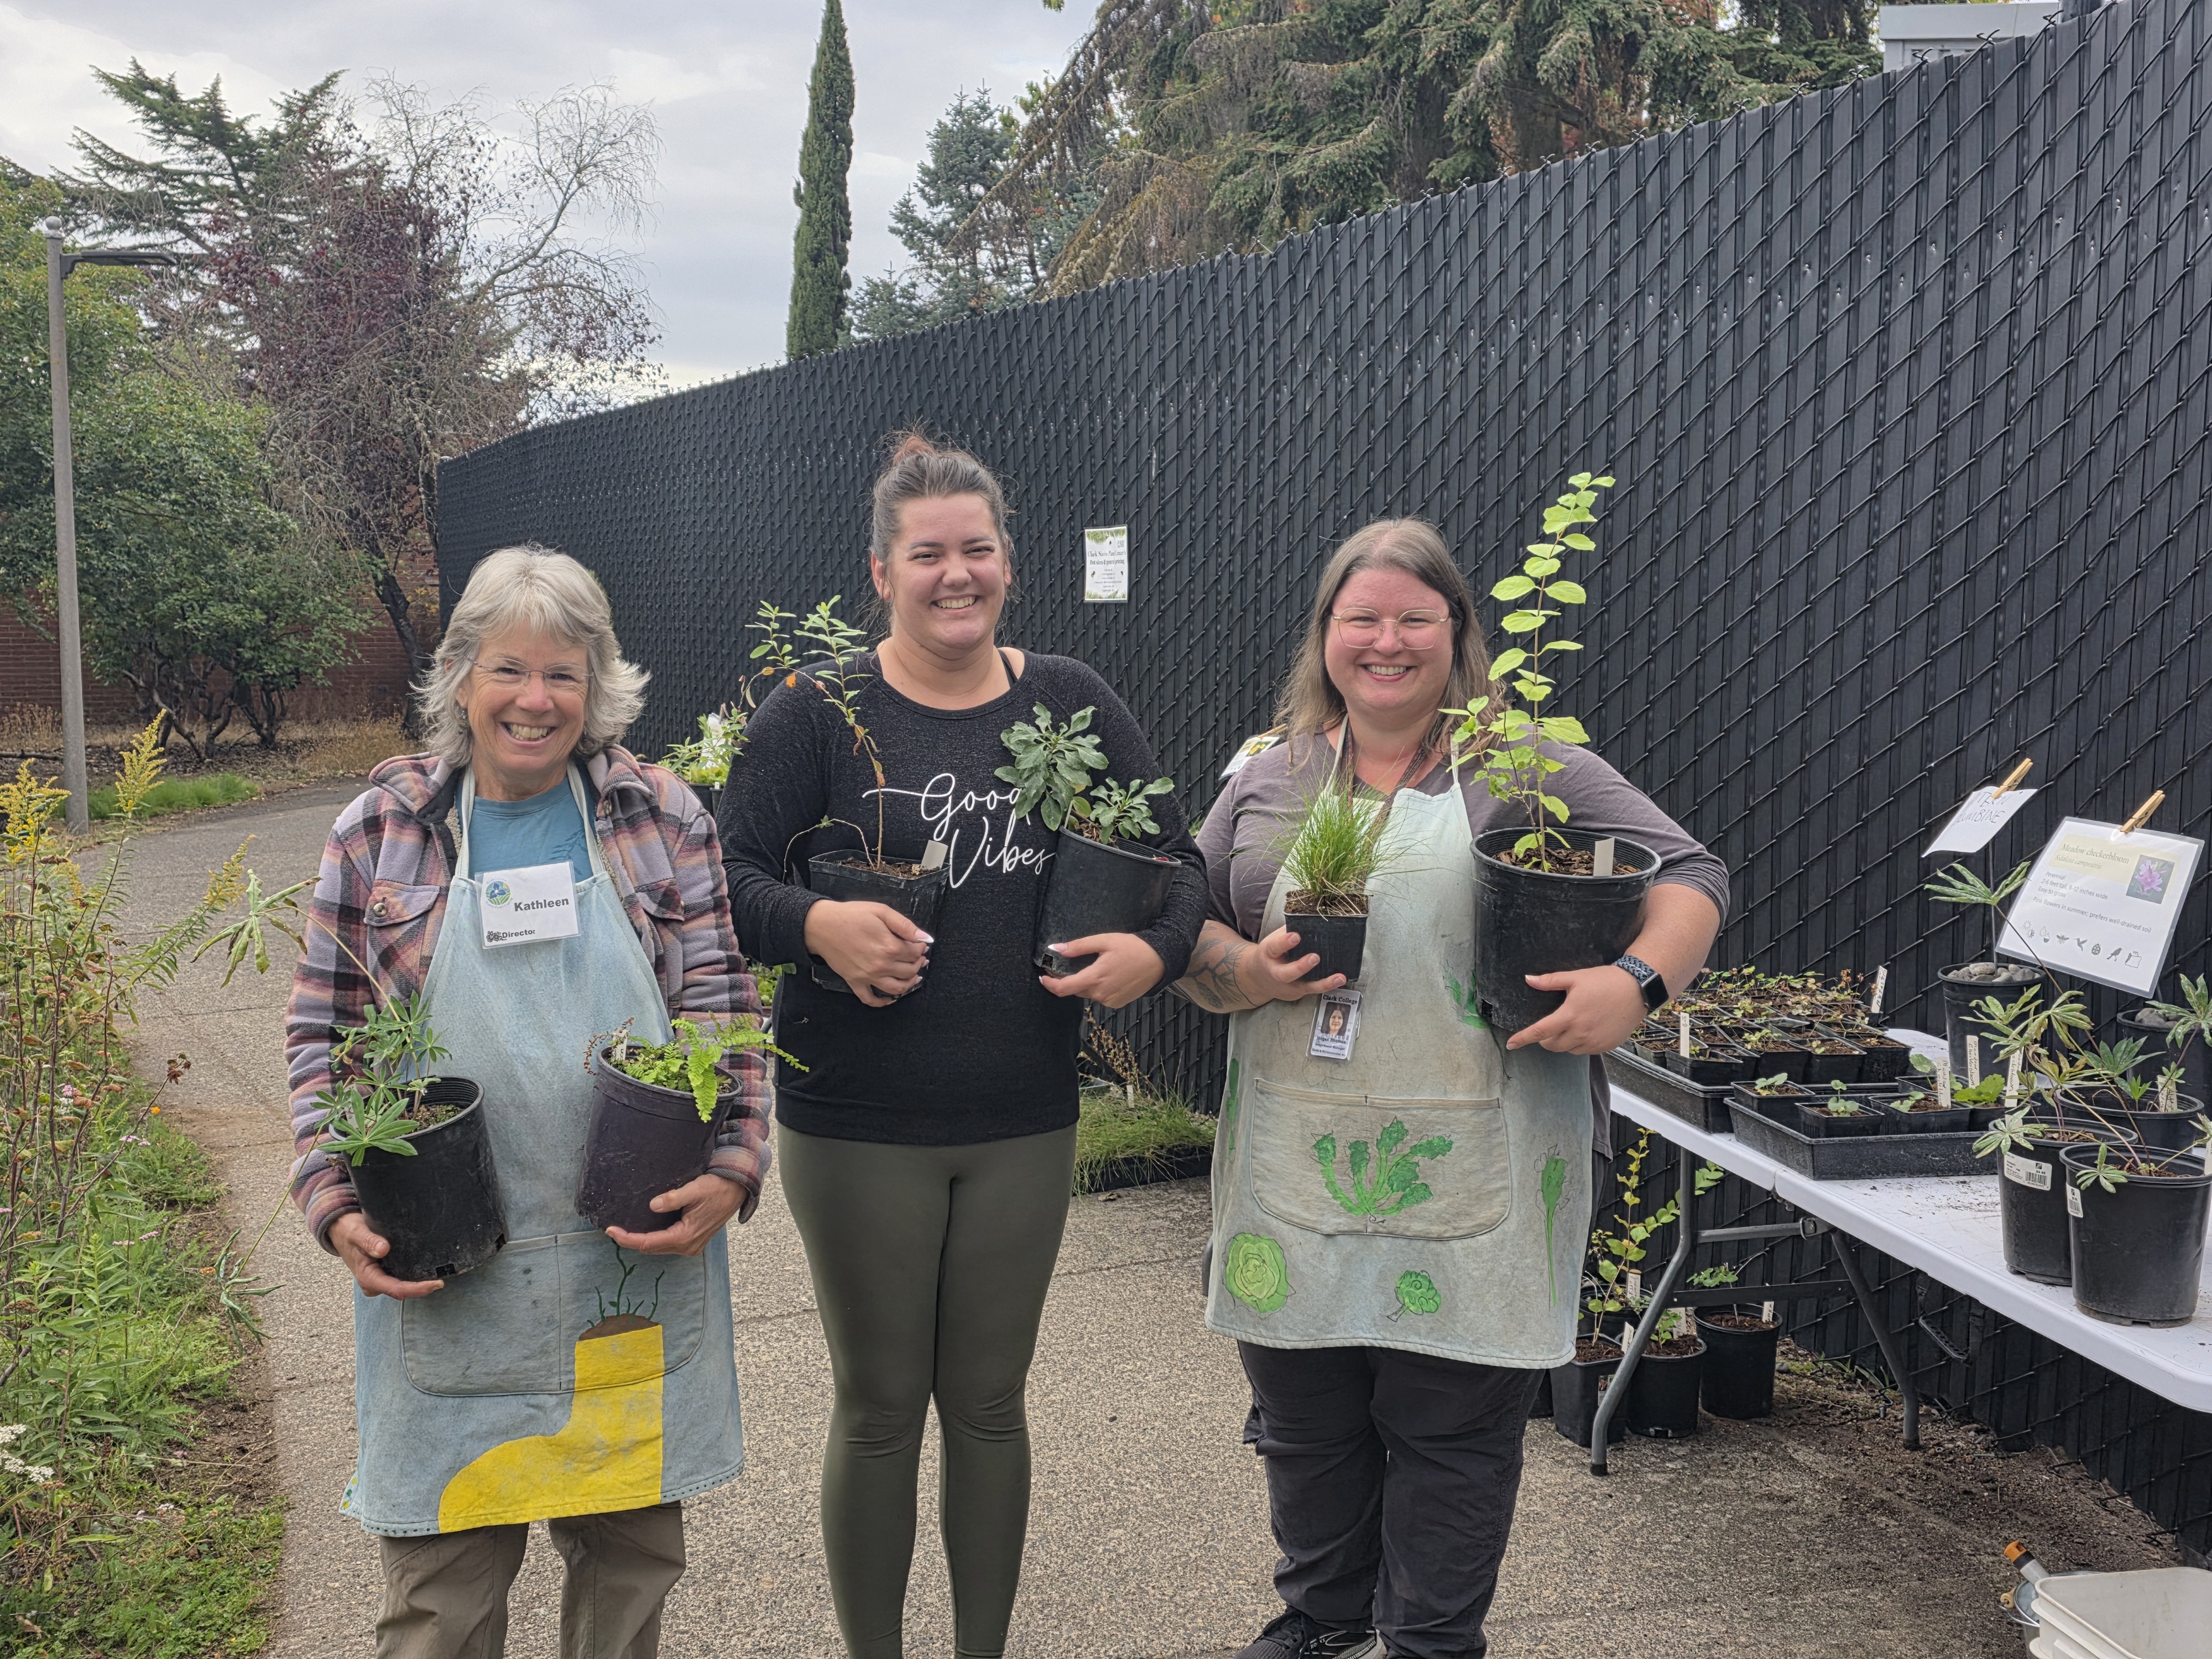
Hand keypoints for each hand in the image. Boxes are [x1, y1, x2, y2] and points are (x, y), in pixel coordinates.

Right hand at [329, 1210, 442, 1298]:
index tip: (436, 1283)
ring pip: (403, 1285)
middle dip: (422, 1287)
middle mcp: (374, 1282)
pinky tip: (428, 1267)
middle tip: (443, 1279)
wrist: (340, 1229)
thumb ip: (369, 1241)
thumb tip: (383, 1249)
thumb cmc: (348, 1231)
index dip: (417, 1289)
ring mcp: (379, 1278)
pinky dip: (414, 1275)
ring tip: (440, 1273)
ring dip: (419, 1282)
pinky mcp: (384, 1272)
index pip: (396, 1289)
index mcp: (367, 1277)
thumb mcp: (356, 1232)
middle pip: (402, 1290)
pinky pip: (401, 1277)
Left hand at [605, 1172, 745, 1255]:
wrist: (737, 1190)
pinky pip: (667, 1244)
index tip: (610, 1230)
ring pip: (658, 1248)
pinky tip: (644, 1230)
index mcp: (685, 1236)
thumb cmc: (717, 1188)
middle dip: (630, 1240)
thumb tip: (652, 1205)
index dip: (627, 1238)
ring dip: (641, 1241)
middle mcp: (687, 1246)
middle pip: (651, 1248)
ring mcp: (691, 1246)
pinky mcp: (692, 1241)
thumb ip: (672, 1198)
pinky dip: (653, 1239)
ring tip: (624, 1230)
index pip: (648, 1242)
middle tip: (613, 1229)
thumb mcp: (695, 1189)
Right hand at [804, 899, 929, 1006]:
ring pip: (896, 988)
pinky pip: (870, 999)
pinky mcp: (855, 982)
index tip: (920, 944)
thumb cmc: (851, 915)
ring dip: (909, 984)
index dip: (921, 948)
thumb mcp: (880, 911)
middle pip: (909, 971)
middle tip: (919, 958)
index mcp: (889, 946)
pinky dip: (882, 1002)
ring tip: (914, 976)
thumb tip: (925, 938)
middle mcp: (881, 965)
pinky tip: (890, 998)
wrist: (821, 925)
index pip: (915, 953)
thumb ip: (905, 925)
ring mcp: (867, 976)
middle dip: (918, 964)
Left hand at [1039, 933, 1166, 1008]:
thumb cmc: (1132, 948)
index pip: (1064, 988)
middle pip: (1075, 990)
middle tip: (1069, 965)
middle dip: (1069, 980)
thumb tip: (1055, 949)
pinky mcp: (1117, 1004)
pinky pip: (1100, 997)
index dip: (1050, 985)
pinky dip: (1098, 988)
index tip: (1043, 977)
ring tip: (1096, 966)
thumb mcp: (1104, 941)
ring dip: (1085, 983)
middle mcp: (1100, 994)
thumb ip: (1078, 946)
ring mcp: (1109, 1001)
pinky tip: (1109, 975)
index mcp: (1095, 978)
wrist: (1160, 961)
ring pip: (1088, 993)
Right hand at [1249, 925, 1340, 1003]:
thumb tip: (1310, 920)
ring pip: (1305, 986)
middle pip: (1286, 973)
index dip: (1284, 943)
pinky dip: (1326, 985)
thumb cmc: (1272, 954)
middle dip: (1301, 967)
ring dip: (1323, 983)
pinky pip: (1312, 989)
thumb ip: (1288, 931)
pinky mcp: (1297, 992)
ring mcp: (1287, 985)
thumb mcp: (1273, 940)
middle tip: (1315, 957)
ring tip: (1339, 977)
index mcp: (1268, 954)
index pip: (1274, 948)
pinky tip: (1340, 979)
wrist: (1259, 978)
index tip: (1295, 936)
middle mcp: (1276, 972)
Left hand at [1506, 965, 1649, 1053]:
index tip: (1511, 1045)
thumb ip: (1550, 981)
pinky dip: (1579, 1044)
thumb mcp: (1575, 977)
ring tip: (1568, 1026)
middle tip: (1548, 1027)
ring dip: (1562, 1042)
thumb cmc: (1605, 981)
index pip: (1539, 1032)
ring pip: (1568, 1050)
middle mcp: (1580, 1033)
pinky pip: (1585, 1051)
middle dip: (1545, 1039)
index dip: (1523, 1039)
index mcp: (1569, 1016)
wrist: (1637, 989)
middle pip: (1552, 1045)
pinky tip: (1585, 1030)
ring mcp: (1594, 1042)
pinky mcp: (1606, 1046)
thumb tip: (1528, 979)